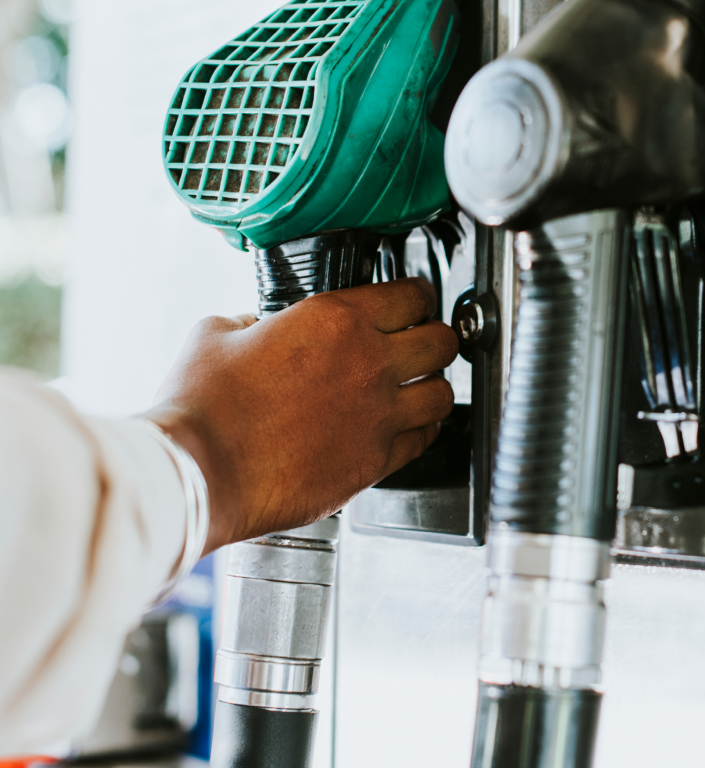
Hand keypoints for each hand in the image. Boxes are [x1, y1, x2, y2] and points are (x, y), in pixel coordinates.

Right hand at [144, 277, 457, 552]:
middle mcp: (369, 362)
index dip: (417, 297)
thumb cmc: (202, 407)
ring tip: (420, 388)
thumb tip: (258, 328)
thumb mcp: (217, 333)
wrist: (199, 472)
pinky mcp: (375, 462)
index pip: (412, 295)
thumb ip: (252, 321)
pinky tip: (408, 428)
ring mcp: (378, 415)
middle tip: (422, 343)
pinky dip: (421, 430)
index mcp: (336, 318)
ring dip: (434, 387)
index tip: (413, 303)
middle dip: (434, 339)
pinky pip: (423, 439)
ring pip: (443, 394)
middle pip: (442, 341)